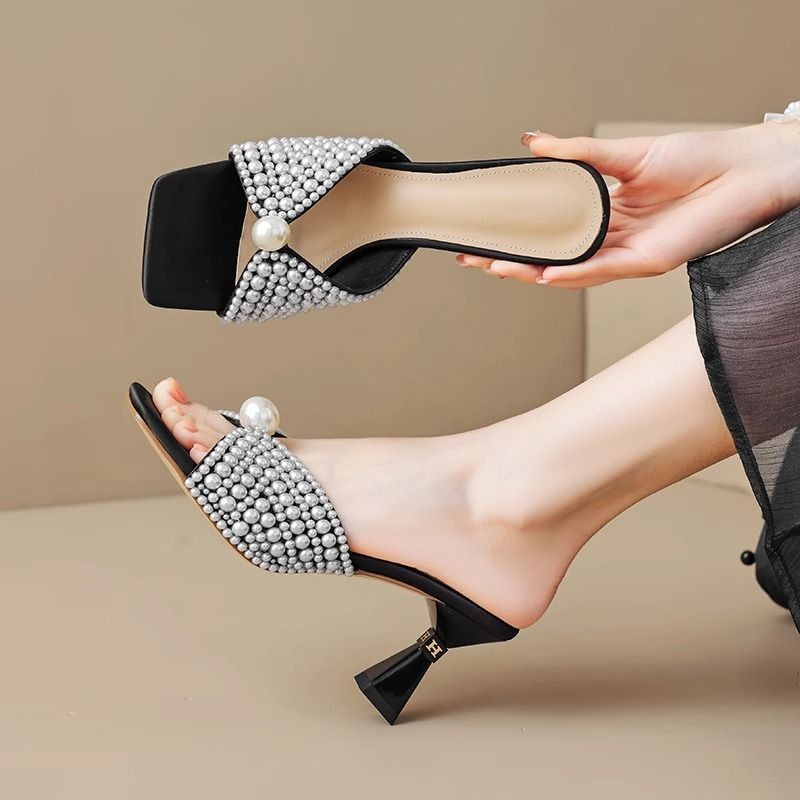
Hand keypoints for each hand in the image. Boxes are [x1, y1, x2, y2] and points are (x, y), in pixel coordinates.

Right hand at [457, 122, 799, 288]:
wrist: (744, 171)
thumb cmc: (696, 159)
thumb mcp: (623, 153)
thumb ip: (577, 153)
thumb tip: (532, 143)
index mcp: (606, 211)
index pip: (552, 227)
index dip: (518, 231)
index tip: (485, 230)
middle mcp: (612, 236)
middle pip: (553, 253)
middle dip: (512, 258)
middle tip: (475, 258)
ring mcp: (626, 253)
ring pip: (569, 268)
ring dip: (531, 270)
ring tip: (496, 267)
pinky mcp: (645, 262)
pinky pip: (599, 271)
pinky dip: (569, 274)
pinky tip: (541, 274)